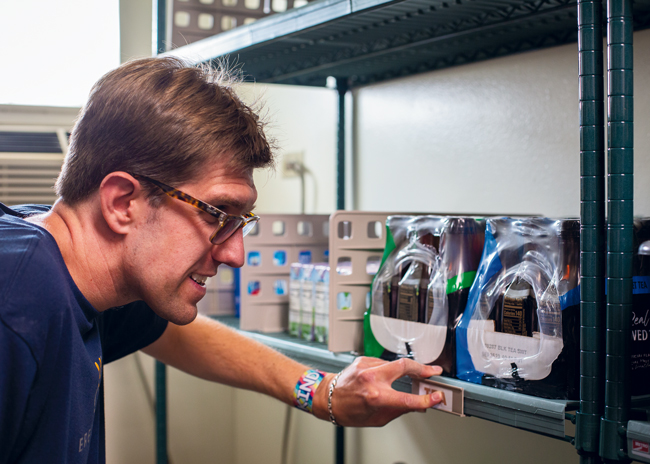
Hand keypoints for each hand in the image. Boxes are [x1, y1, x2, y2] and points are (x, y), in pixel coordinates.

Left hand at [314, 357, 443, 426]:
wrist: (327, 397)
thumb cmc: (348, 411)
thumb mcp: (377, 419)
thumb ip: (399, 411)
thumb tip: (417, 405)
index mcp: (375, 397)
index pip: (408, 398)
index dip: (426, 399)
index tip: (437, 397)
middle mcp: (371, 379)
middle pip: (405, 366)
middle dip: (423, 368)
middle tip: (434, 372)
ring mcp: (367, 366)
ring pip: (395, 363)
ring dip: (406, 370)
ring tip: (414, 375)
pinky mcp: (364, 359)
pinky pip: (383, 363)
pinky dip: (389, 369)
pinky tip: (387, 376)